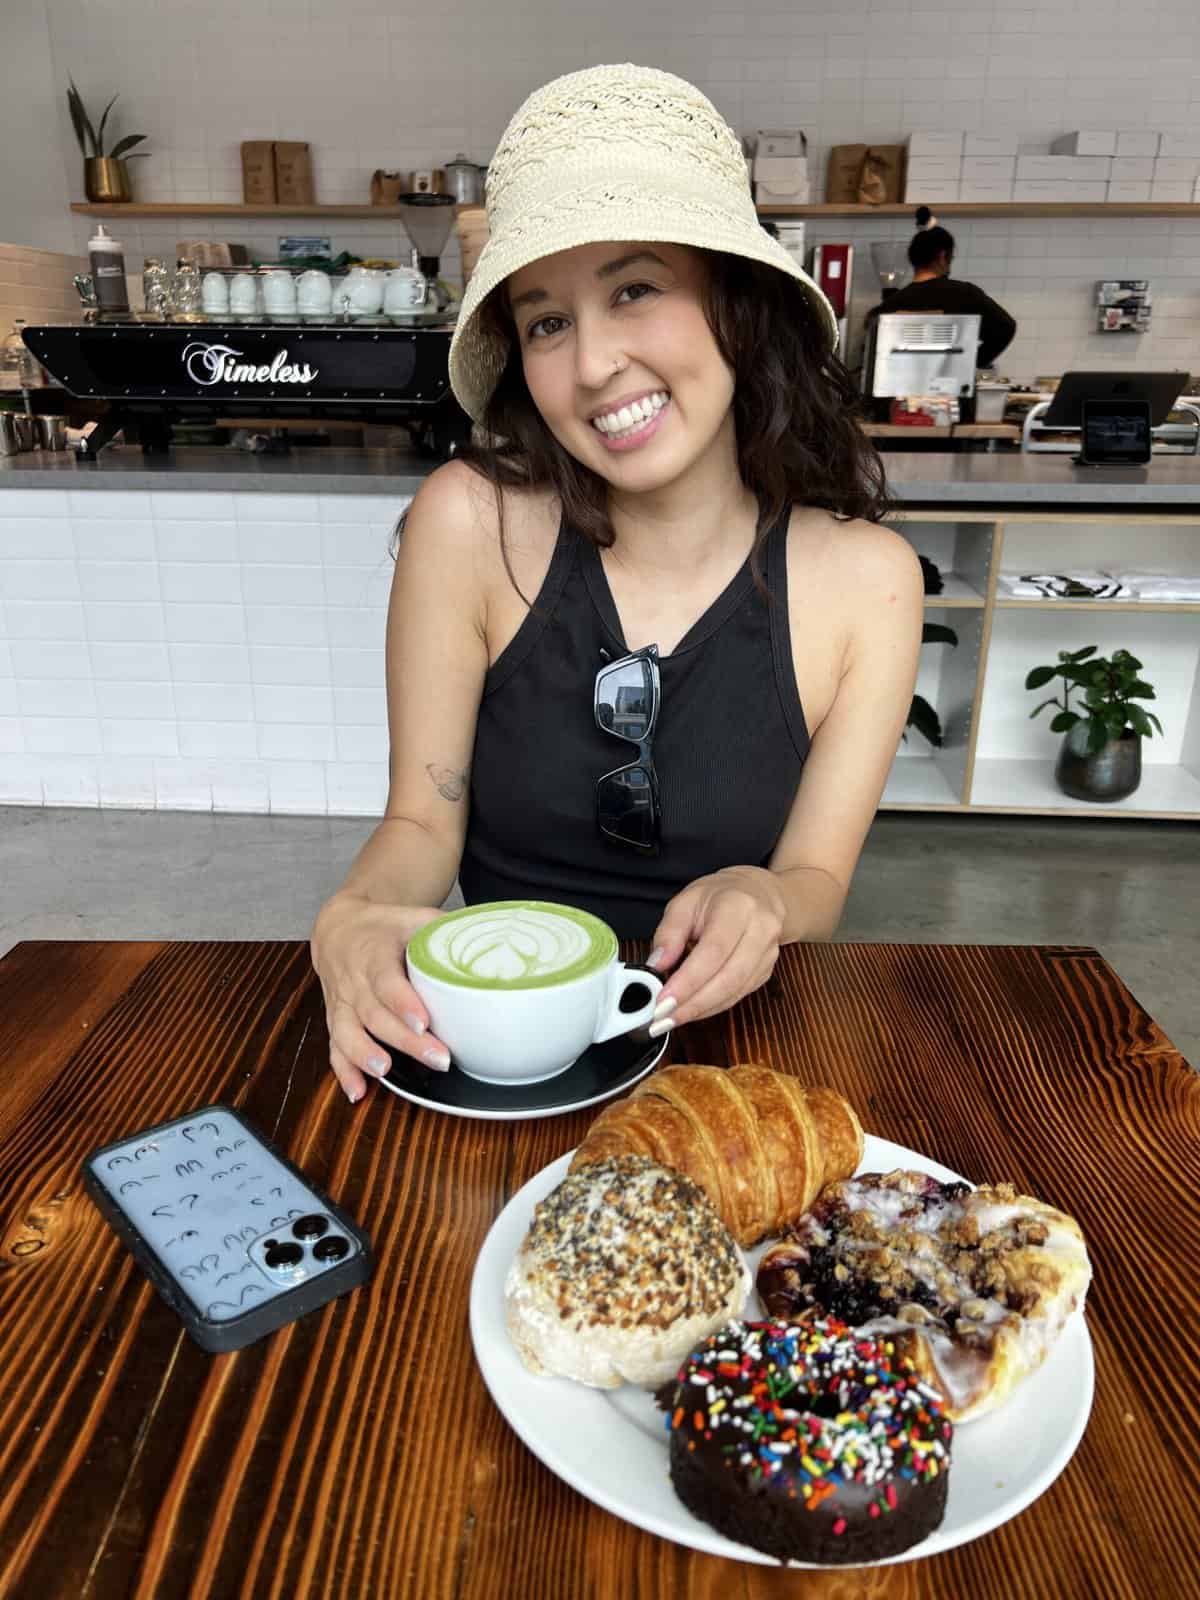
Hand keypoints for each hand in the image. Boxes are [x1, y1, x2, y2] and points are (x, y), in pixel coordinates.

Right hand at [310, 892, 450, 1102]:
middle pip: (375, 1014)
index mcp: (373, 954)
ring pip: (349, 1033)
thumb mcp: (412, 918)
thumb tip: (487, 942)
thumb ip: (444, 930)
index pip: (386, 980)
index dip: (403, 1002)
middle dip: (404, 1040)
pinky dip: (344, 1071)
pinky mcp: (336, 1020)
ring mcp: (342, 1003)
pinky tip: (358, 1091)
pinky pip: (335, 1048)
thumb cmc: (384, 927)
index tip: (424, 1022)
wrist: (338, 930)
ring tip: (386, 1071)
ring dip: (365, 1055)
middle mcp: (354, 981)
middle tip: (437, 1058)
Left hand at [647, 866, 785, 1029]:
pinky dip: (712, 1007)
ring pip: (734, 992)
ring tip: (670, 1020)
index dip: (688, 981)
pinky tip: (691, 1011)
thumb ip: (669, 933)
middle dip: (692, 1004)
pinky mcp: (767, 971)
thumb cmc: (718, 896)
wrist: (758, 894)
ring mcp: (768, 953)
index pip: (713, 951)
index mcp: (738, 906)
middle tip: (661, 1019)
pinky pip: (738, 995)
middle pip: (728, 978)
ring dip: (700, 1010)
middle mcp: (761, 930)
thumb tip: (656, 967)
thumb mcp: (685, 902)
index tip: (662, 1001)